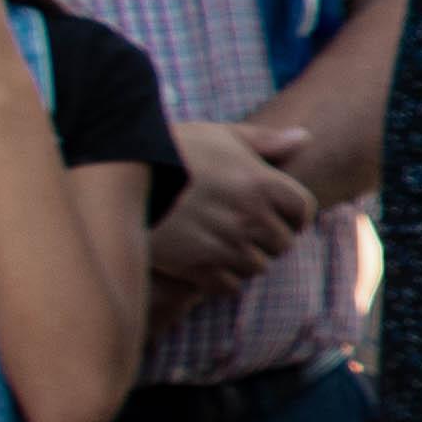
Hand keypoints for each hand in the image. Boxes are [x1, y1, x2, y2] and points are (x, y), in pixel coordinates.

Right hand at [150, 117, 316, 301]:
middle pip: (282, 242)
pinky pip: (229, 286)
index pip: (302, 210)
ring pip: (257, 267)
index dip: (294, 213)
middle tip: (243, 228)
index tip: (279, 213)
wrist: (116, 179)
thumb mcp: (218, 136)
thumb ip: (264, 141)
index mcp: (260, 182)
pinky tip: (206, 261)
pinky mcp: (197, 268)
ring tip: (222, 242)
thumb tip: (305, 138)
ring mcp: (224, 244)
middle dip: (268, 237)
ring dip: (245, 259)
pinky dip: (222, 278)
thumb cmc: (171, 151)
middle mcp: (249, 216)